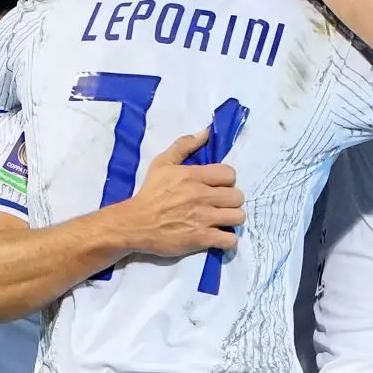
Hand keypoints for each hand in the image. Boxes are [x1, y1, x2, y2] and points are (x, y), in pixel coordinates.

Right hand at [111, 130, 243, 260]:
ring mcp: (203, 219)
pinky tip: (219, 236)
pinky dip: (227, 240)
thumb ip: (184, 145)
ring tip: (222, 221)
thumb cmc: (150, 192)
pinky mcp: (201, 239)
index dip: (227, 181)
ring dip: (232, 219)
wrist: (134, 223)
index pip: (230, 174)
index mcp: (194, 176)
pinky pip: (229, 240)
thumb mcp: (162, 163)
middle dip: (231, 201)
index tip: (218, 187)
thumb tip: (206, 132)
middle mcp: (202, 196)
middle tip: (221, 205)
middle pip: (238, 197)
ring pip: (238, 217)